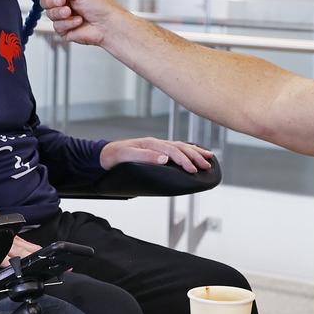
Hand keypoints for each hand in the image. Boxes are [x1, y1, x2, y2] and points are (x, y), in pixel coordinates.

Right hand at [38, 0, 125, 46]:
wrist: (109, 25)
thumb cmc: (102, 6)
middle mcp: (66, 4)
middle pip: (45, 1)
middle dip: (51, 0)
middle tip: (62, 0)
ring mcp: (65, 18)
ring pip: (49, 14)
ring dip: (60, 13)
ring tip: (71, 12)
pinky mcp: (66, 30)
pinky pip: (57, 26)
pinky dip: (67, 23)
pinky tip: (78, 22)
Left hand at [99, 137, 214, 173]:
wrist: (104, 155)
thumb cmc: (114, 156)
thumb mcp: (126, 156)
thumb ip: (145, 156)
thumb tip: (164, 158)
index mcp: (151, 143)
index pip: (173, 151)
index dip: (184, 160)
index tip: (193, 170)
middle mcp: (156, 143)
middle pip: (181, 147)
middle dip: (195, 156)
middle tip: (206, 166)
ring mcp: (157, 146)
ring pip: (181, 146)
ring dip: (195, 152)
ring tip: (208, 158)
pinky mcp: (157, 150)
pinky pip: (177, 148)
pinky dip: (188, 150)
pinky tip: (194, 153)